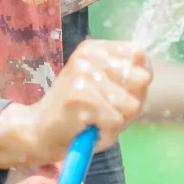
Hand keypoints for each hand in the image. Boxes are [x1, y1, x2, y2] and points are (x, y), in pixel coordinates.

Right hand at [0, 39, 151, 170]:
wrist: (38, 133)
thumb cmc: (77, 114)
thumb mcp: (103, 89)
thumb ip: (127, 80)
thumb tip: (145, 76)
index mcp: (94, 49)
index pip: (138, 54)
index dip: (138, 80)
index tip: (121, 94)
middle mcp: (89, 56)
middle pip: (140, 80)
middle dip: (130, 103)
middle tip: (105, 112)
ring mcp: (83, 74)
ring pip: (131, 104)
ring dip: (117, 122)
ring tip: (94, 121)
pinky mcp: (80, 96)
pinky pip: (116, 121)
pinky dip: (107, 134)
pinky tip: (88, 130)